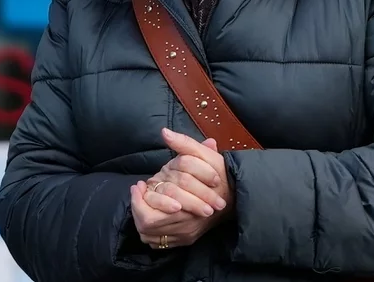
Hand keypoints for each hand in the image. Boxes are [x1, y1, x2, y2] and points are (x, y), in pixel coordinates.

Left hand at [130, 131, 232, 248]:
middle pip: (149, 225)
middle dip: (138, 207)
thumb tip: (165, 133)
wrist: (235, 197)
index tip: (140, 183)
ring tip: (141, 199)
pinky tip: (149, 211)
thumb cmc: (220, 175)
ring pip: (152, 234)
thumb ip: (185, 144)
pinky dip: (149, 229)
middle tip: (138, 190)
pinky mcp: (186, 240)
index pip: (153, 213)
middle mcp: (188, 223)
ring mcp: (187, 233)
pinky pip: (158, 241)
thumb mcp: (205, 156)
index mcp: (190, 204)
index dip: (140, 200)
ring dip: (141, 216)